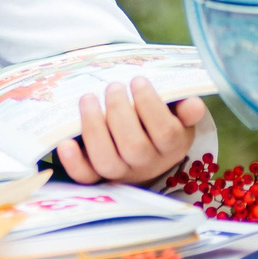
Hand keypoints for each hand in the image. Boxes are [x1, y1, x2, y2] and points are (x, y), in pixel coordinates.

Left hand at [56, 77, 206, 185]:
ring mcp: (121, 173)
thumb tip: (192, 105)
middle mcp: (147, 164)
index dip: (150, 106)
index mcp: (172, 147)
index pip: (165, 132)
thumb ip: (186, 109)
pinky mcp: (97, 178)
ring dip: (94, 129)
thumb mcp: (178, 114)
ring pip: (107, 161)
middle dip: (119, 113)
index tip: (137, 81)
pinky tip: (65, 142)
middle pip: (133, 147)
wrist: (145, 149)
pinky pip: (85, 177)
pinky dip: (73, 163)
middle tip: (113, 87)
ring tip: (88, 99)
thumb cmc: (160, 122)